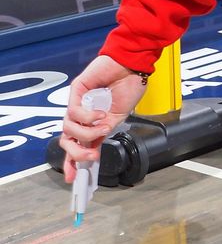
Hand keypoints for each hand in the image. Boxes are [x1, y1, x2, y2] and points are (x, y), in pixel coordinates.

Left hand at [58, 55, 147, 182]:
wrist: (132, 65)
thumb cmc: (130, 86)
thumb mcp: (119, 117)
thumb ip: (104, 131)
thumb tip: (93, 147)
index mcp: (93, 123)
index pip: (78, 145)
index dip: (73, 162)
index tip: (74, 179)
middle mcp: (82, 115)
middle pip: (67, 141)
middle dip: (76, 153)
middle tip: (91, 155)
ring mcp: (77, 104)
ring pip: (69, 130)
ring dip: (87, 133)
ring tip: (103, 125)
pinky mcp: (75, 92)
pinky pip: (73, 113)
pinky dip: (88, 117)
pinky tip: (101, 113)